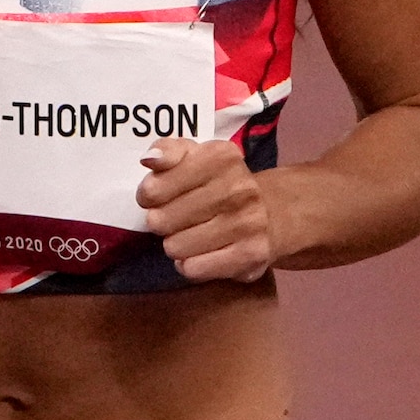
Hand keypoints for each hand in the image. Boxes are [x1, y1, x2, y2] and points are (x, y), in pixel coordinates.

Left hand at [140, 132, 282, 281]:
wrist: (272, 214)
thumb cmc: (220, 184)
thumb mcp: (196, 156)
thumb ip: (168, 151)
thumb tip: (150, 159)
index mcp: (221, 158)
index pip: (154, 188)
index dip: (147, 196)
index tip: (156, 196)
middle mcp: (238, 189)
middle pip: (161, 221)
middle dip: (161, 222)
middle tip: (175, 218)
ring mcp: (247, 223)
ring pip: (175, 247)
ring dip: (175, 244)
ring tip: (190, 234)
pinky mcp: (250, 254)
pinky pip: (193, 269)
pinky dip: (189, 264)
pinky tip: (199, 253)